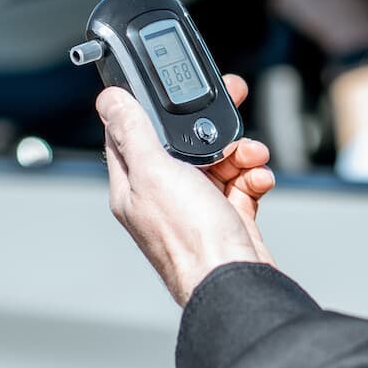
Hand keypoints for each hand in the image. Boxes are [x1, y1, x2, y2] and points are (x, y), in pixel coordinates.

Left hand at [97, 75, 276, 305]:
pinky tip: (258, 180)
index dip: (153, 106)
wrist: (235, 280)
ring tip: (251, 156)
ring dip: (241, 151)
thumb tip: (108, 100)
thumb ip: (133, 133)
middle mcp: (163, 195)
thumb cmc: (191, 238)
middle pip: (184, 142)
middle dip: (212, 124)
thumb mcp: (154, 173)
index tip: (176, 86)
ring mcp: (196, 207)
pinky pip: (241, 184)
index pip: (133, 132)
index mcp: (134, 185)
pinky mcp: (227, 217)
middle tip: (233, 98)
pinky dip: (254, 176)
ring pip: (219, 160)